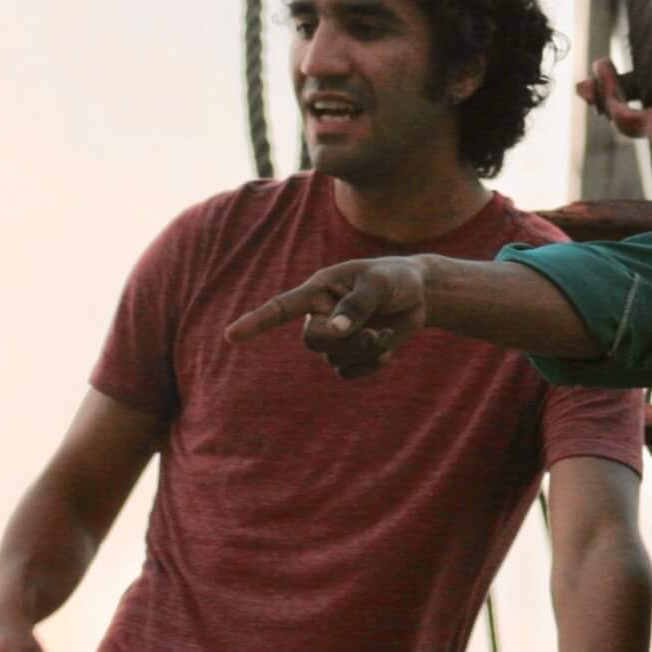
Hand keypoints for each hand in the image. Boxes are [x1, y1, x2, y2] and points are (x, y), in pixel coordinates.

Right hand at [225, 255, 428, 378]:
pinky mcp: (351, 353)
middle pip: (312, 341)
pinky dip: (369, 365)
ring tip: (384, 335)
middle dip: (342, 343)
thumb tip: (337, 330)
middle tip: (372, 334)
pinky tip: (388, 351)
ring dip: (362, 351)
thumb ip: (357, 305)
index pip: (281, 307)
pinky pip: (348, 372)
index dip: (256, 322)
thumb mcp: (380, 284)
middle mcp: (321, 314)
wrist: (420, 294)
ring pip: (333, 358)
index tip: (231, 336)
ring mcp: (335, 336)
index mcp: (319, 290)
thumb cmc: (396, 279)